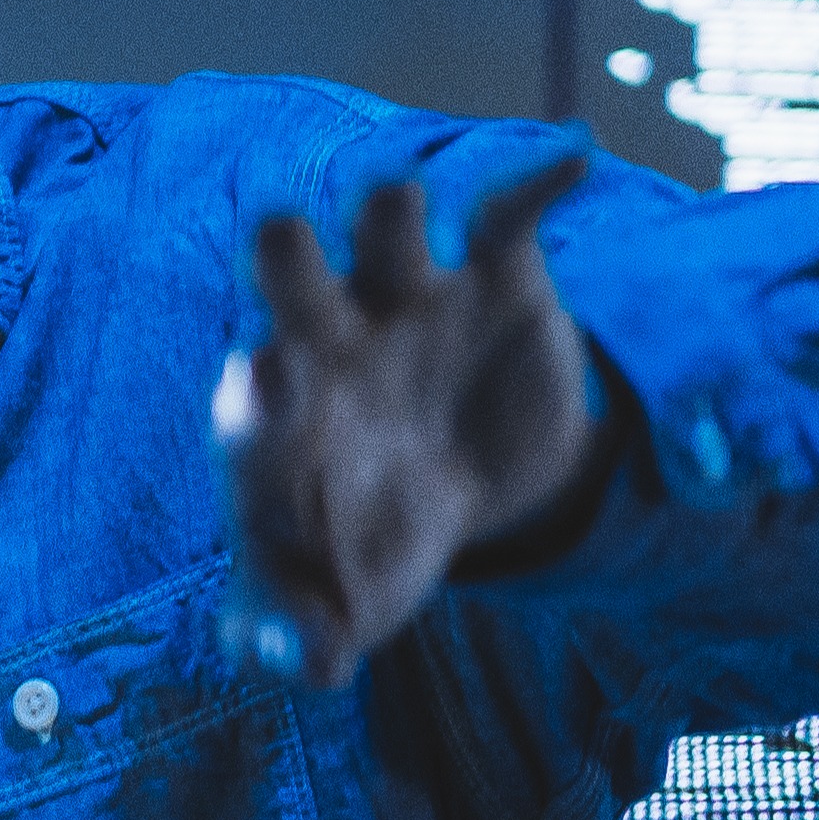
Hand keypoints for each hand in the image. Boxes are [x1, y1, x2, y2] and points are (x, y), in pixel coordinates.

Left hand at [218, 162, 610, 688]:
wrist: (464, 494)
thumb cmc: (367, 543)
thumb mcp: (334, 606)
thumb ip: (297, 635)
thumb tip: (305, 664)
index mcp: (275, 413)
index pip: (249, 392)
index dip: (257, 390)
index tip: (273, 382)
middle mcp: (325, 332)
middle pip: (281, 261)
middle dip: (283, 254)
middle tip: (288, 244)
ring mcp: (405, 292)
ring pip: (383, 213)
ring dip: (397, 206)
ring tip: (429, 217)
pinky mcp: (492, 272)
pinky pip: (504, 207)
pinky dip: (533, 177)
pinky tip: (569, 155)